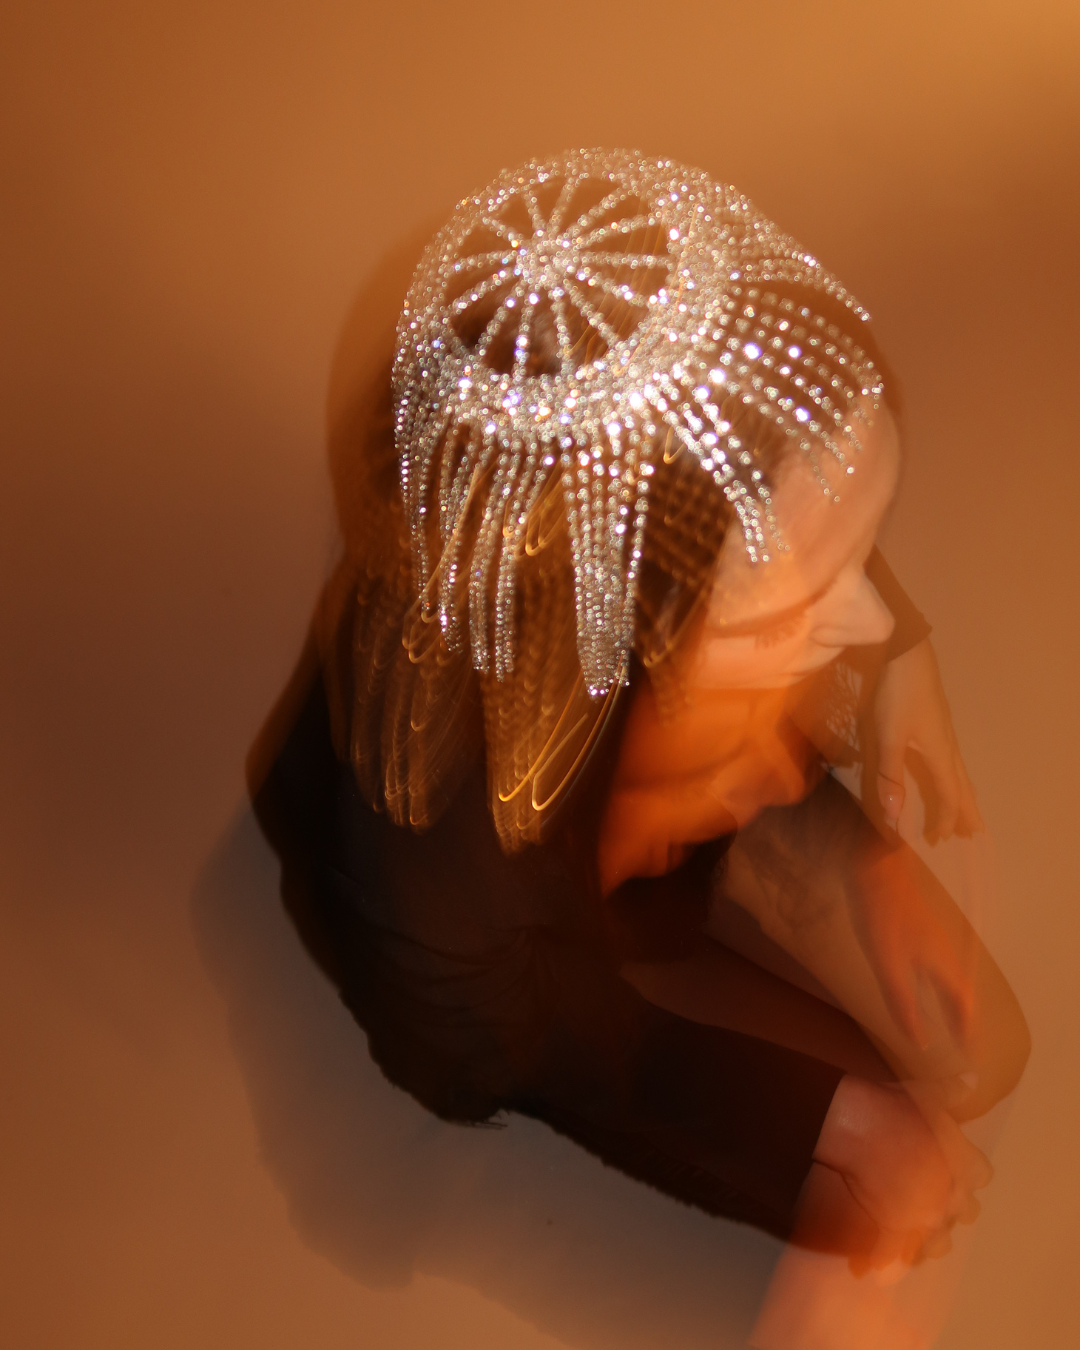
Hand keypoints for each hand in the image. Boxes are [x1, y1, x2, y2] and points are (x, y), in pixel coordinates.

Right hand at [809, 1075, 990, 1271]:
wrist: (851, 1126)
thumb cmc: (889, 1107)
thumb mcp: (923, 1093)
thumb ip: (951, 1091)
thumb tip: (972, 1080)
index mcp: (963, 1164)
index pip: (981, 1174)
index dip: (965, 1168)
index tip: (949, 1162)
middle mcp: (950, 1196)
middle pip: (965, 1210)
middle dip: (949, 1201)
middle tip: (927, 1189)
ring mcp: (924, 1218)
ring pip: (939, 1240)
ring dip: (928, 1233)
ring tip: (908, 1223)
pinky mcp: (896, 1230)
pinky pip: (901, 1256)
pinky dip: (893, 1258)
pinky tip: (879, 1257)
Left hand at [853, 843, 976, 1052]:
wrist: (876, 866)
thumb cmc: (882, 916)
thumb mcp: (888, 966)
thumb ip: (903, 1003)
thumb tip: (920, 1041)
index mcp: (941, 965)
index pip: (963, 1006)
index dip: (968, 1031)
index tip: (973, 1054)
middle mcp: (942, 952)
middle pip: (959, 992)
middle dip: (963, 1019)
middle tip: (965, 1043)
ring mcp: (930, 937)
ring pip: (948, 978)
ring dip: (952, 1002)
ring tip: (948, 1020)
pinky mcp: (915, 927)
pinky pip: (935, 965)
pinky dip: (936, 984)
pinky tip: (921, 982)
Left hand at [872, 639, 982, 839]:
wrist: (906, 654)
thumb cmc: (897, 695)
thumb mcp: (888, 737)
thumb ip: (891, 777)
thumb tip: (895, 818)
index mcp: (940, 754)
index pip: (948, 795)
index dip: (944, 819)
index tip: (939, 841)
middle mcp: (948, 746)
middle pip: (963, 786)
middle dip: (966, 811)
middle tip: (973, 834)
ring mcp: (945, 732)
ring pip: (961, 771)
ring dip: (964, 794)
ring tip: (969, 809)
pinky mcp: (937, 722)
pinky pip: (953, 760)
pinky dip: (956, 776)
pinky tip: (949, 771)